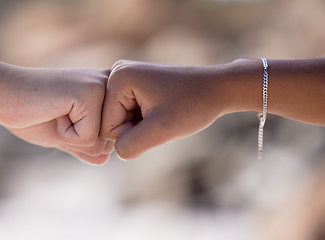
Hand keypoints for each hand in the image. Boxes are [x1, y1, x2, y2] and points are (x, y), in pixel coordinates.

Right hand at [0, 64, 113, 164]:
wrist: (0, 94)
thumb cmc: (30, 113)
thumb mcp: (62, 133)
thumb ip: (84, 145)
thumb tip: (105, 159)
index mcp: (108, 91)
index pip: (114, 138)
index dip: (83, 140)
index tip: (62, 118)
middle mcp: (111, 84)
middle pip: (112, 141)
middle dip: (80, 140)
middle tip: (58, 115)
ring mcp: (102, 86)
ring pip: (102, 141)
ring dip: (72, 137)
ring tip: (56, 112)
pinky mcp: (89, 93)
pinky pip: (88, 138)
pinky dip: (65, 134)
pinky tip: (53, 112)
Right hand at [100, 60, 227, 158]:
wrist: (217, 88)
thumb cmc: (193, 106)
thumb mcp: (161, 130)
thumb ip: (131, 145)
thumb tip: (116, 151)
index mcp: (118, 78)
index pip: (106, 126)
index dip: (131, 134)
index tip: (157, 120)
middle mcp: (116, 73)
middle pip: (110, 122)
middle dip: (134, 129)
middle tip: (160, 118)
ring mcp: (124, 77)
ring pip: (118, 121)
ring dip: (139, 126)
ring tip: (162, 114)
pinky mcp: (132, 84)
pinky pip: (127, 114)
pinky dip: (143, 120)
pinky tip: (160, 112)